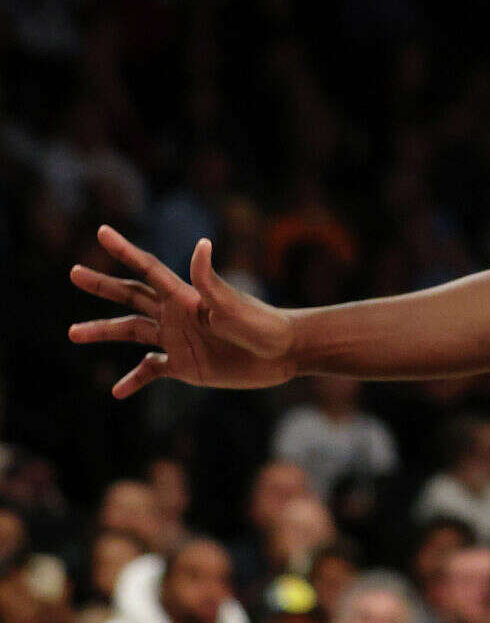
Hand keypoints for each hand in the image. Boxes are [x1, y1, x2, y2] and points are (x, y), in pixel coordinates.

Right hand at [69, 226, 296, 396]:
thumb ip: (209, 281)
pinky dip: (134, 379)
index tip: (102, 231)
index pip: (147, 268)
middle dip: (102, 285)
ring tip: (73, 332)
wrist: (284, 352)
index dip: (124, 249)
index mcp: (185, 296)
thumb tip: (200, 244)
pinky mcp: (186, 364)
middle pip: (131, 296)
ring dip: (103, 331)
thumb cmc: (262, 324)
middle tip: (74, 272)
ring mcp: (179, 339)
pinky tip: (117, 391)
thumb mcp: (231, 304)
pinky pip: (151, 370)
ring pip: (131, 332)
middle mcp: (177, 314)